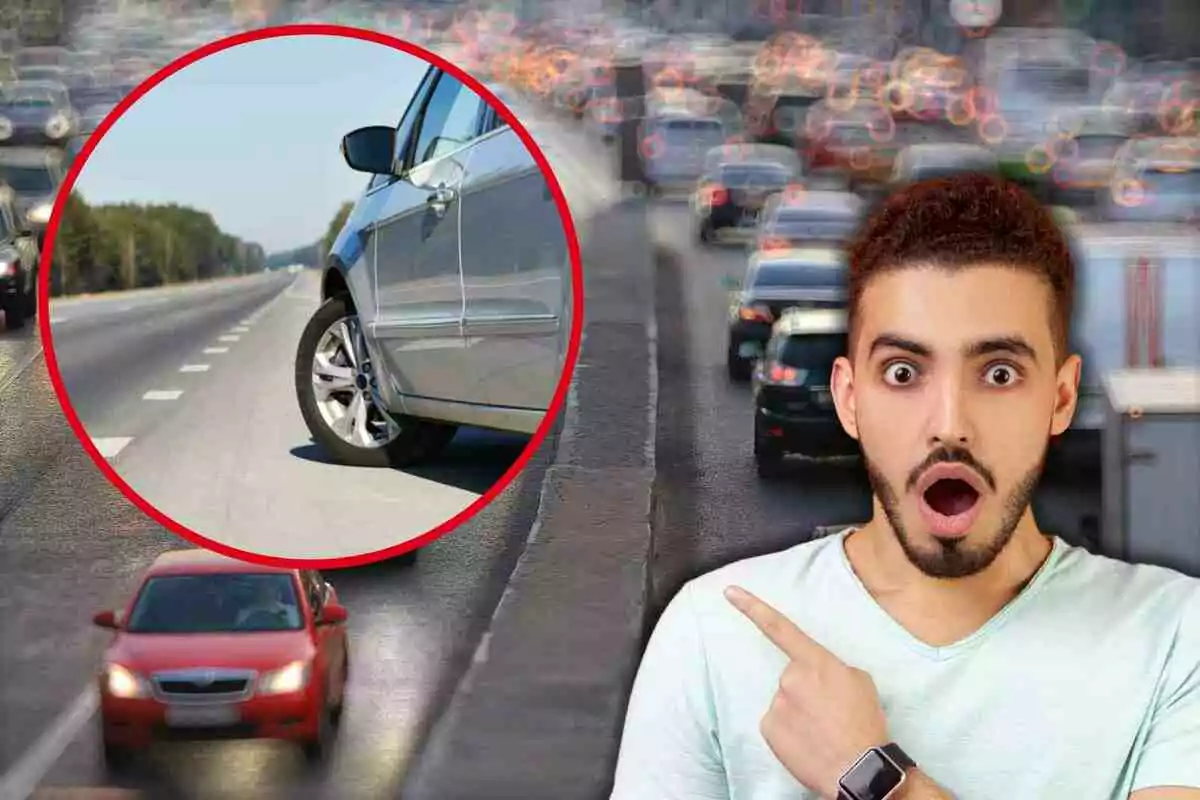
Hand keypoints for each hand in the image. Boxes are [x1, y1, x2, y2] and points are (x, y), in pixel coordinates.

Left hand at [726, 585, 889, 799]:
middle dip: (807, 691)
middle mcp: (790, 678)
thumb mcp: (859, 682)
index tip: (729, 592)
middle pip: (793, 678)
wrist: (858, 768)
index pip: (779, 627)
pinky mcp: (768, 728)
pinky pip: (778, 723)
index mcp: (815, 662)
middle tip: (830, 713)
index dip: (752, 607)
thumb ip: (832, 668)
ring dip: (800, 712)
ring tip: (824, 730)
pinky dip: (791, 731)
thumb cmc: (865, 724)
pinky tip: (809, 742)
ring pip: (786, 702)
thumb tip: (818, 676)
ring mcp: (776, 703)